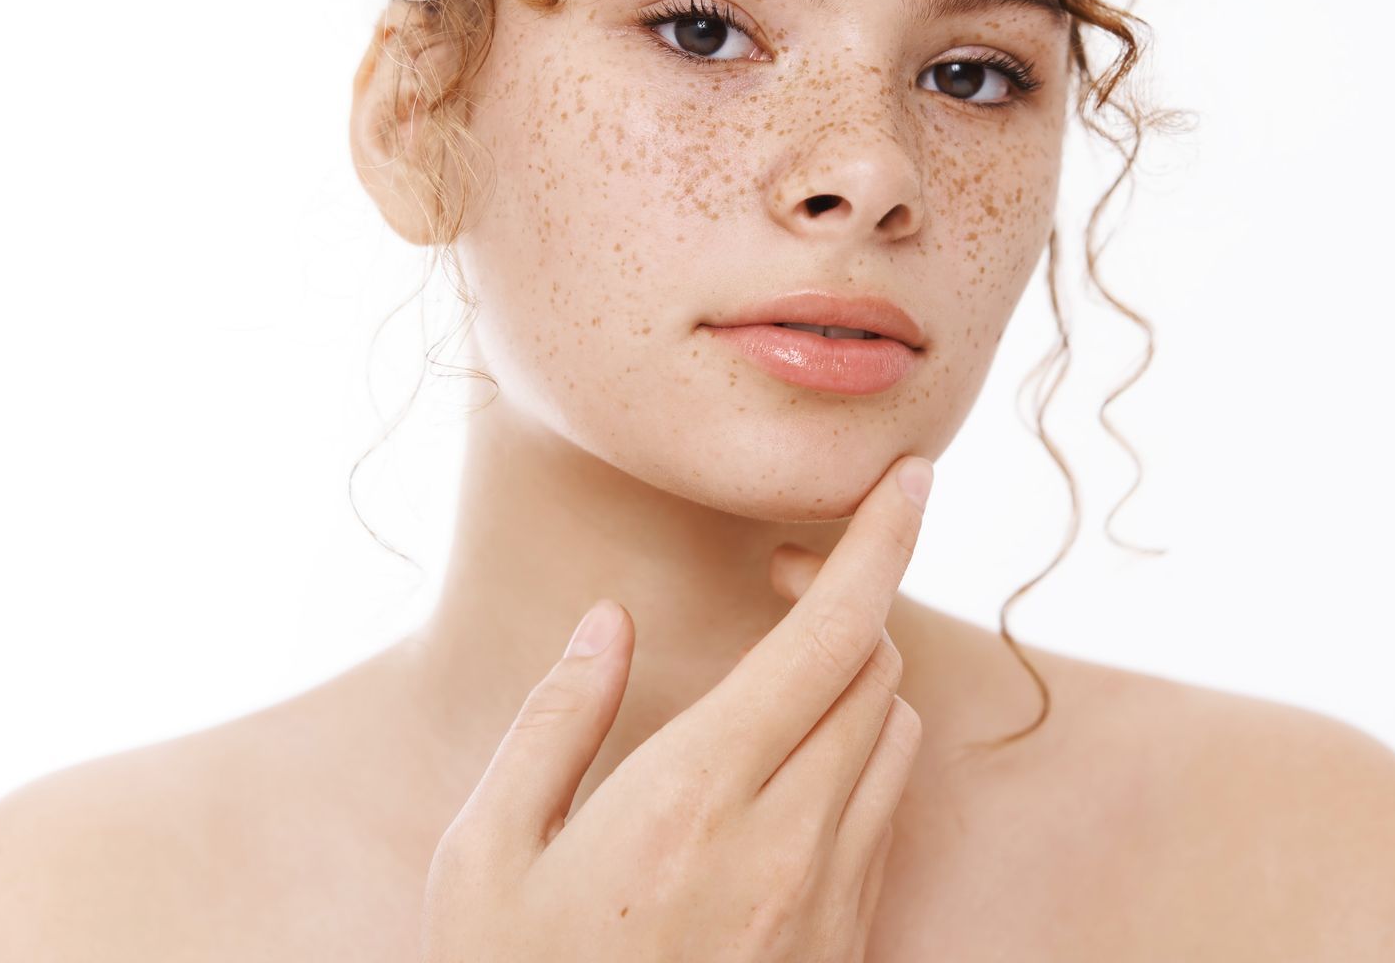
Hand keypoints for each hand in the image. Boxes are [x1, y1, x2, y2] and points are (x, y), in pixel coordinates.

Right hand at [417, 455, 934, 962]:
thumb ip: (556, 723)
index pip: (831, 635)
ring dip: (856, 681)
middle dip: (847, 602)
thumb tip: (605, 624)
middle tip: (779, 579)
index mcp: (697, 797)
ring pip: (894, 738)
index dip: (880, 541)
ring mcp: (829, 902)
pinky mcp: (846, 947)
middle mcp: (789, 842)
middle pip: (876, 671)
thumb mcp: (485, 857)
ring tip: (779, 676)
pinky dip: (858, 757)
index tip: (909, 478)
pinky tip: (787, 770)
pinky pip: (885, 814)